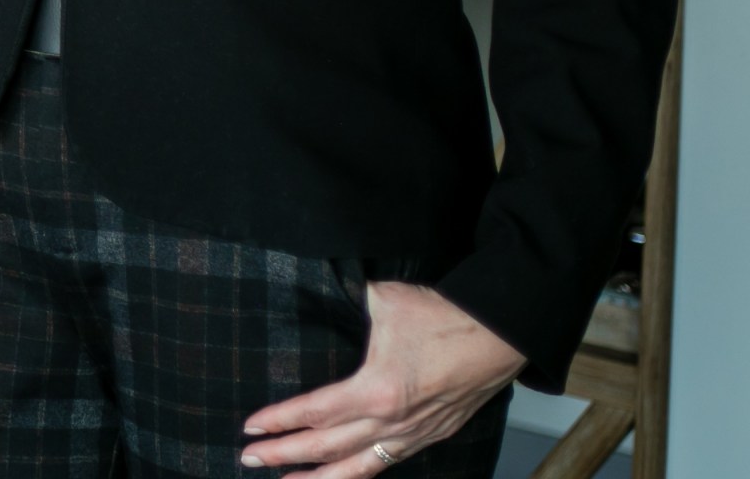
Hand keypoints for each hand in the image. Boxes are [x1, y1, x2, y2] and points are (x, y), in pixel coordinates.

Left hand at [241, 281, 524, 475]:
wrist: (499, 335)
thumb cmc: (443, 317)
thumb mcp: (383, 300)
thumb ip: (347, 301)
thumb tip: (322, 290)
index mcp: (376, 390)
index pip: (314, 412)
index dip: (279, 421)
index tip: (251, 428)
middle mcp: (392, 421)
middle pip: (327, 447)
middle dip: (284, 455)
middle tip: (249, 459)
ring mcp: (413, 434)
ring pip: (358, 467)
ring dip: (318, 478)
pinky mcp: (431, 437)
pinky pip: (387, 463)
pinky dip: (359, 473)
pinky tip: (342, 475)